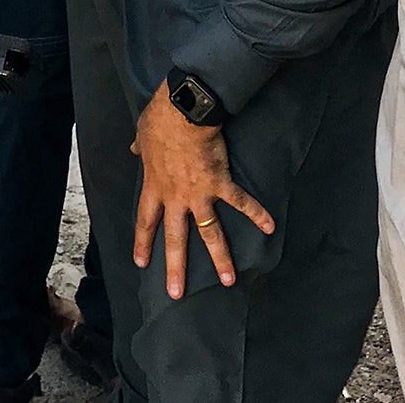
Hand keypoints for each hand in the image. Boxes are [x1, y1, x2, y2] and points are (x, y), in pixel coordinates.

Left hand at [133, 81, 273, 298]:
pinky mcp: (220, 183)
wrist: (183, 111)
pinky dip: (257, 213)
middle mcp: (176, 196)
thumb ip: (140, 148)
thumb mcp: (143, 135)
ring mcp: (199, 193)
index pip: (145, 219)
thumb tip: (134, 149)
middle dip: (175, 267)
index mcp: (155, 185)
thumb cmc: (160, 120)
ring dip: (220, 258)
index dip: (143, 241)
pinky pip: (241, 202)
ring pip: (210, 232)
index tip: (141, 262)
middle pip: (175, 237)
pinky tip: (270, 227)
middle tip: (176, 294)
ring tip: (228, 281)